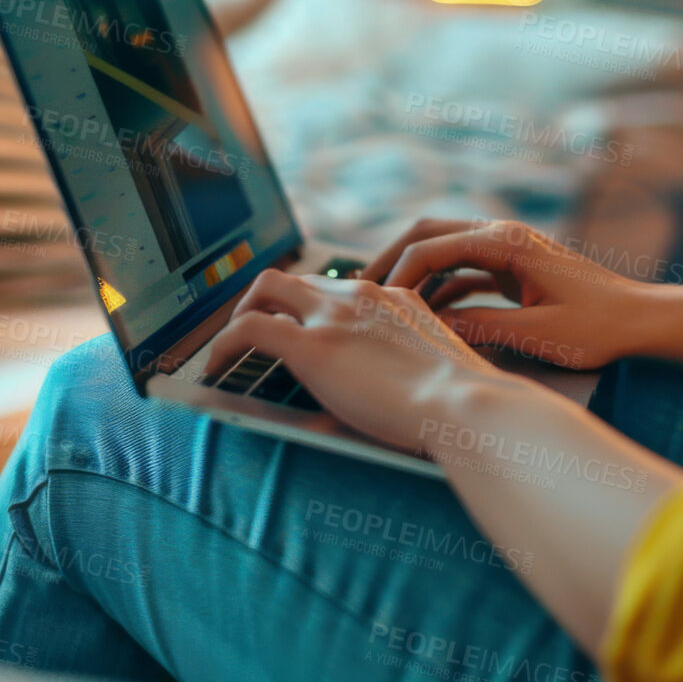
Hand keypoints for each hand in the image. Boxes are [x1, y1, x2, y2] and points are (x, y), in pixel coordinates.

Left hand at [203, 269, 531, 453]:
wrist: (464, 403)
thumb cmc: (464, 401)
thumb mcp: (442, 363)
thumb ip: (417, 358)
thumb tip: (408, 383)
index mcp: (396, 298)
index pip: (341, 288)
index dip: (312, 305)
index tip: (303, 327)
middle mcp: (362, 295)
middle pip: (299, 278)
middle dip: (270, 300)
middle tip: (256, 331)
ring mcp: (334, 316)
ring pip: (268, 287)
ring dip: (244, 313)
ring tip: (232, 345)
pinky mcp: (311, 345)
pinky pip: (249, 329)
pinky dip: (225, 342)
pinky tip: (218, 365)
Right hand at [362, 218, 682, 370]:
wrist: (643, 321)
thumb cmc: (600, 327)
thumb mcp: (537, 335)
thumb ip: (481, 330)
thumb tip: (431, 331)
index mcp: (507, 242)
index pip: (432, 247)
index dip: (398, 275)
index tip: (374, 304)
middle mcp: (503, 235)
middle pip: (429, 234)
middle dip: (391, 260)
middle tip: (358, 290)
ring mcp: (508, 249)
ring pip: (444, 251)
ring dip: (414, 274)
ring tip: (381, 304)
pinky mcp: (514, 268)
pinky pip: (464, 271)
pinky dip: (440, 288)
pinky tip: (422, 315)